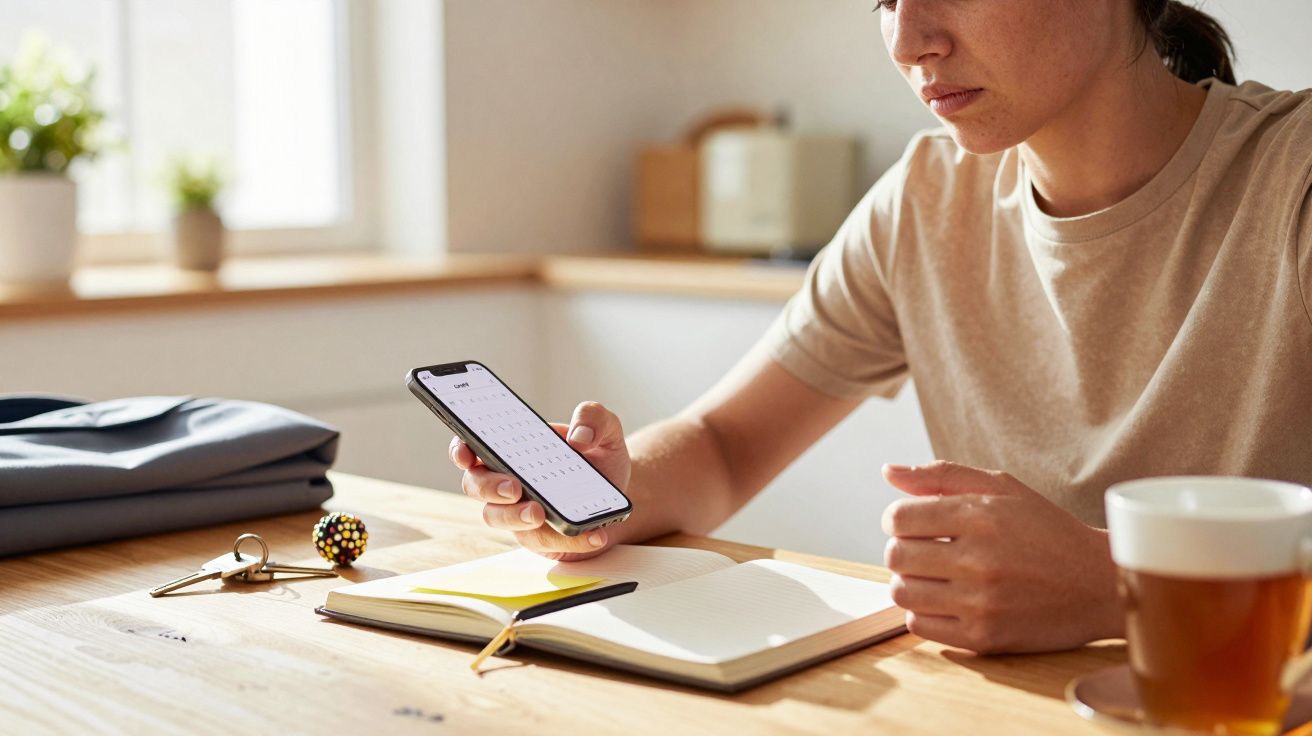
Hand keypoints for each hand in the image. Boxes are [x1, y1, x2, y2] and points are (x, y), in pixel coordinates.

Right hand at [450, 401, 632, 560]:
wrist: (620, 493)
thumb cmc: (600, 456)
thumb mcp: (605, 429)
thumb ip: (593, 417)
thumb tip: (580, 437)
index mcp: (514, 448)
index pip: (473, 446)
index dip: (461, 449)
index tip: (466, 453)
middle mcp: (508, 479)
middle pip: (476, 485)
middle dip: (489, 487)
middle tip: (514, 487)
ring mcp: (519, 510)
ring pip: (498, 518)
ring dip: (515, 517)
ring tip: (541, 513)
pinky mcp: (540, 537)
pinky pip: (543, 542)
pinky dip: (568, 539)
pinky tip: (592, 533)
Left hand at [880, 461, 1122, 653]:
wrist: (1100, 584)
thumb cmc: (1047, 530)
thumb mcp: (1002, 488)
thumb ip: (942, 476)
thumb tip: (888, 472)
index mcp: (981, 516)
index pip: (900, 518)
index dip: (897, 519)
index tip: (912, 524)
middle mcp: (979, 560)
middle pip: (896, 556)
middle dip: (902, 550)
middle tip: (924, 550)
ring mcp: (981, 602)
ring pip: (902, 593)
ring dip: (909, 582)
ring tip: (933, 575)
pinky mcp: (984, 637)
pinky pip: (919, 626)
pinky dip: (923, 612)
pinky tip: (946, 600)